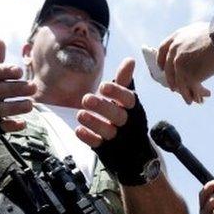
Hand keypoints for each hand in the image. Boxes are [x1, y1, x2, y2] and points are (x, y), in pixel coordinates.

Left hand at [77, 58, 157, 185]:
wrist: (134, 154)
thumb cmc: (127, 118)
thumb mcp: (127, 101)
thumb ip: (125, 81)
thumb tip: (130, 60)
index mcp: (133, 109)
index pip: (128, 99)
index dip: (117, 92)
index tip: (103, 86)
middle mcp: (127, 124)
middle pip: (118, 116)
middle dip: (102, 107)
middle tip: (86, 99)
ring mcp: (118, 138)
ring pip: (107, 131)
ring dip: (93, 122)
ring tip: (80, 114)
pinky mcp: (107, 150)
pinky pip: (98, 144)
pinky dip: (88, 138)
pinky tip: (78, 130)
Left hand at [157, 22, 213, 104]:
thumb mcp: (197, 31)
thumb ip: (189, 40)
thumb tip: (192, 48)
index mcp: (176, 38)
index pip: (162, 51)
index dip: (161, 61)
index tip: (162, 68)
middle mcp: (174, 51)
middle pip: (169, 71)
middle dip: (172, 82)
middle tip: (175, 89)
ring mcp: (180, 65)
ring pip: (180, 84)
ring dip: (186, 94)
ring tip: (191, 100)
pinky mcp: (190, 76)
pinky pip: (192, 89)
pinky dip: (197, 95)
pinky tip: (201, 99)